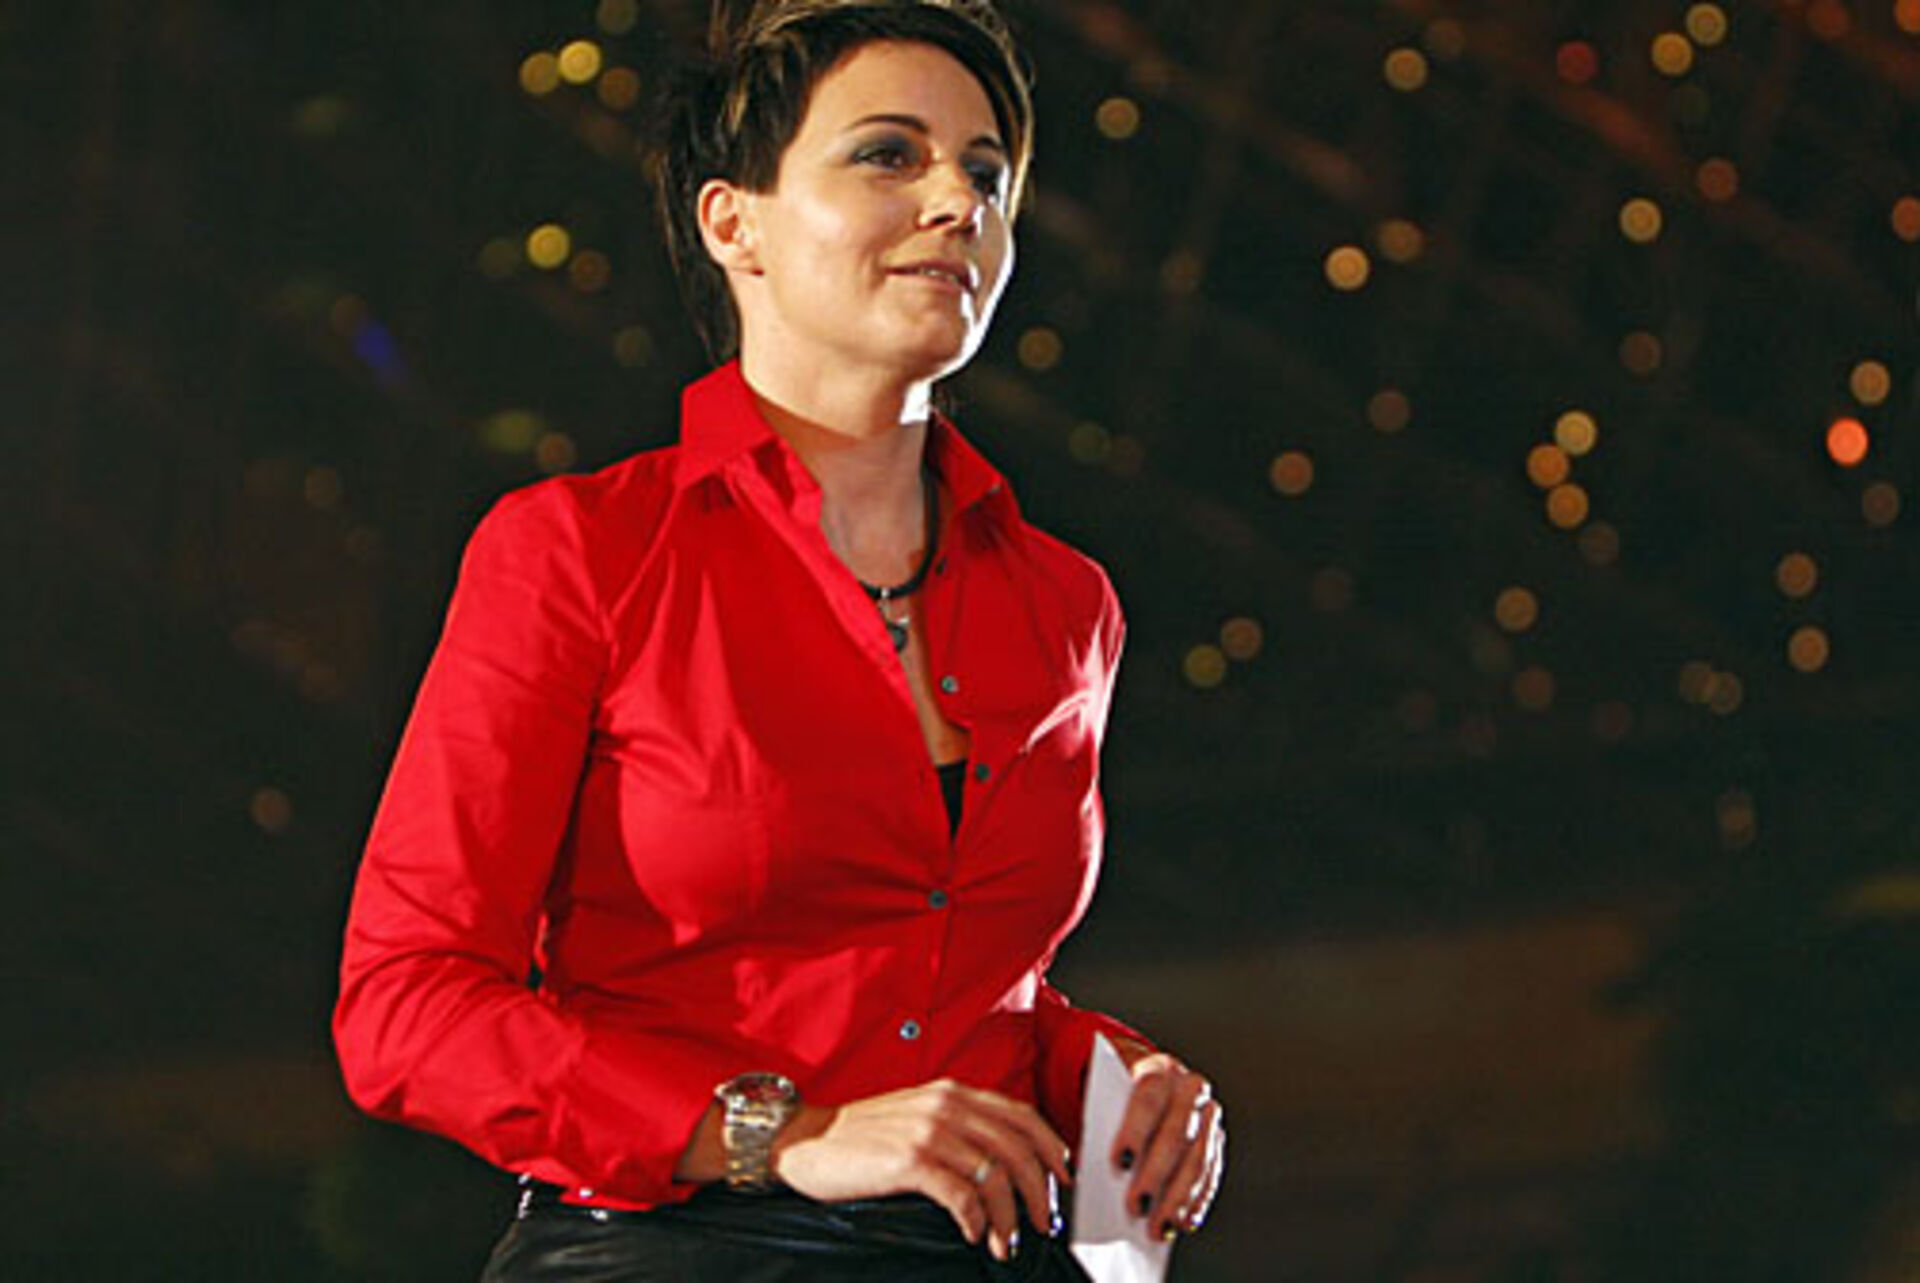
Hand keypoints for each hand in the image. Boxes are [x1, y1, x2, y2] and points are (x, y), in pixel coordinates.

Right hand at [771, 1078, 1071, 1261]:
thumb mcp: (917, 1117)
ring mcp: (929, 1131)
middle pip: (1017, 1148)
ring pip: (994, 1175)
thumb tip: (1000, 1165)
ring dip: (1009, 1216)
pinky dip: (976, 1220)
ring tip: (1007, 1241)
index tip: (1062, 1179)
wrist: (806, 1140)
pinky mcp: (910, 1160)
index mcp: (953, 1093)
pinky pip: (961, 1195)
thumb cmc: (860, 1136)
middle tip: (1042, 1223)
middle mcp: (947, 1106)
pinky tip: (974, 1235)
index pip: (1022, 1115)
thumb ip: (958, 1128)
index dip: (1050, 1148)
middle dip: (1038, 1191)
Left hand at [1108, 1042, 1225, 1238]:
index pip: (1147, 1099)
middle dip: (1156, 1175)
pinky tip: (1184, 1221)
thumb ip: (1095, 1130)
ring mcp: (1207, 1112)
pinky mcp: (1217, 1137)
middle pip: (1176, 1133)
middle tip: (1136, 1207)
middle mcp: (1188, 1086)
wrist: (1146, 1078)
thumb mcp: (1102, 1101)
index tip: (1120, 1163)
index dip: (1134, 1131)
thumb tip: (1081, 1173)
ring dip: (1179, 1197)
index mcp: (1155, 1068)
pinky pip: (1212, 1171)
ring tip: (1160, 1226)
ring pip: (1199, 1157)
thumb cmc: (1116, 1097)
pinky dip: (1198, 1199)